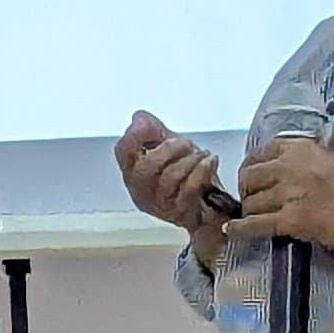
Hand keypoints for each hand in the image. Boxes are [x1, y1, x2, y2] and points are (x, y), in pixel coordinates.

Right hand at [116, 112, 233, 269]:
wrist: (210, 209)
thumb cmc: (187, 179)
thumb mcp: (169, 149)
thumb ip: (153, 132)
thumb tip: (139, 119)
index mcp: (134, 174)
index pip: (123, 152)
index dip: (134, 135)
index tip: (148, 125)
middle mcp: (143, 192)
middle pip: (146, 167)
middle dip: (171, 149)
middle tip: (186, 144)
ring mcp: (162, 205)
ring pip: (170, 177)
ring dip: (190, 159)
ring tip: (202, 154)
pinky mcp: (182, 213)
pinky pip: (189, 188)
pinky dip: (202, 170)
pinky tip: (210, 162)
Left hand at [232, 139, 333, 271]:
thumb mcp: (330, 160)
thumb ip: (304, 160)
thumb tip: (281, 165)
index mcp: (301, 149)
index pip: (260, 153)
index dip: (251, 168)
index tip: (251, 178)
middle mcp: (291, 167)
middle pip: (250, 177)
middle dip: (247, 190)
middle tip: (250, 200)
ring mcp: (289, 193)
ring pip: (251, 202)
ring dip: (249, 212)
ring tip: (251, 218)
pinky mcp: (291, 220)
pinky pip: (255, 224)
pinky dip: (240, 229)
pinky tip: (232, 230)